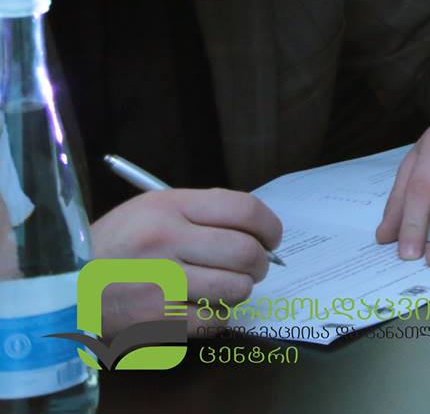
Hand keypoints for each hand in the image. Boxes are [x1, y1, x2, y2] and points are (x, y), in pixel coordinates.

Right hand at [91, 189, 280, 327]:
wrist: (61, 286)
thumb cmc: (115, 247)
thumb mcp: (150, 210)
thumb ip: (202, 213)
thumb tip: (257, 230)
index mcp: (168, 206)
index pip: (245, 210)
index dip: (270, 227)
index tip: (272, 238)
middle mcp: (166, 241)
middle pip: (246, 252)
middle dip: (260, 263)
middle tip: (253, 267)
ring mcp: (160, 282)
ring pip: (235, 289)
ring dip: (238, 291)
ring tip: (222, 287)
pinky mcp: (155, 320)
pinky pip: (213, 320)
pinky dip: (216, 316)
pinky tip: (200, 308)